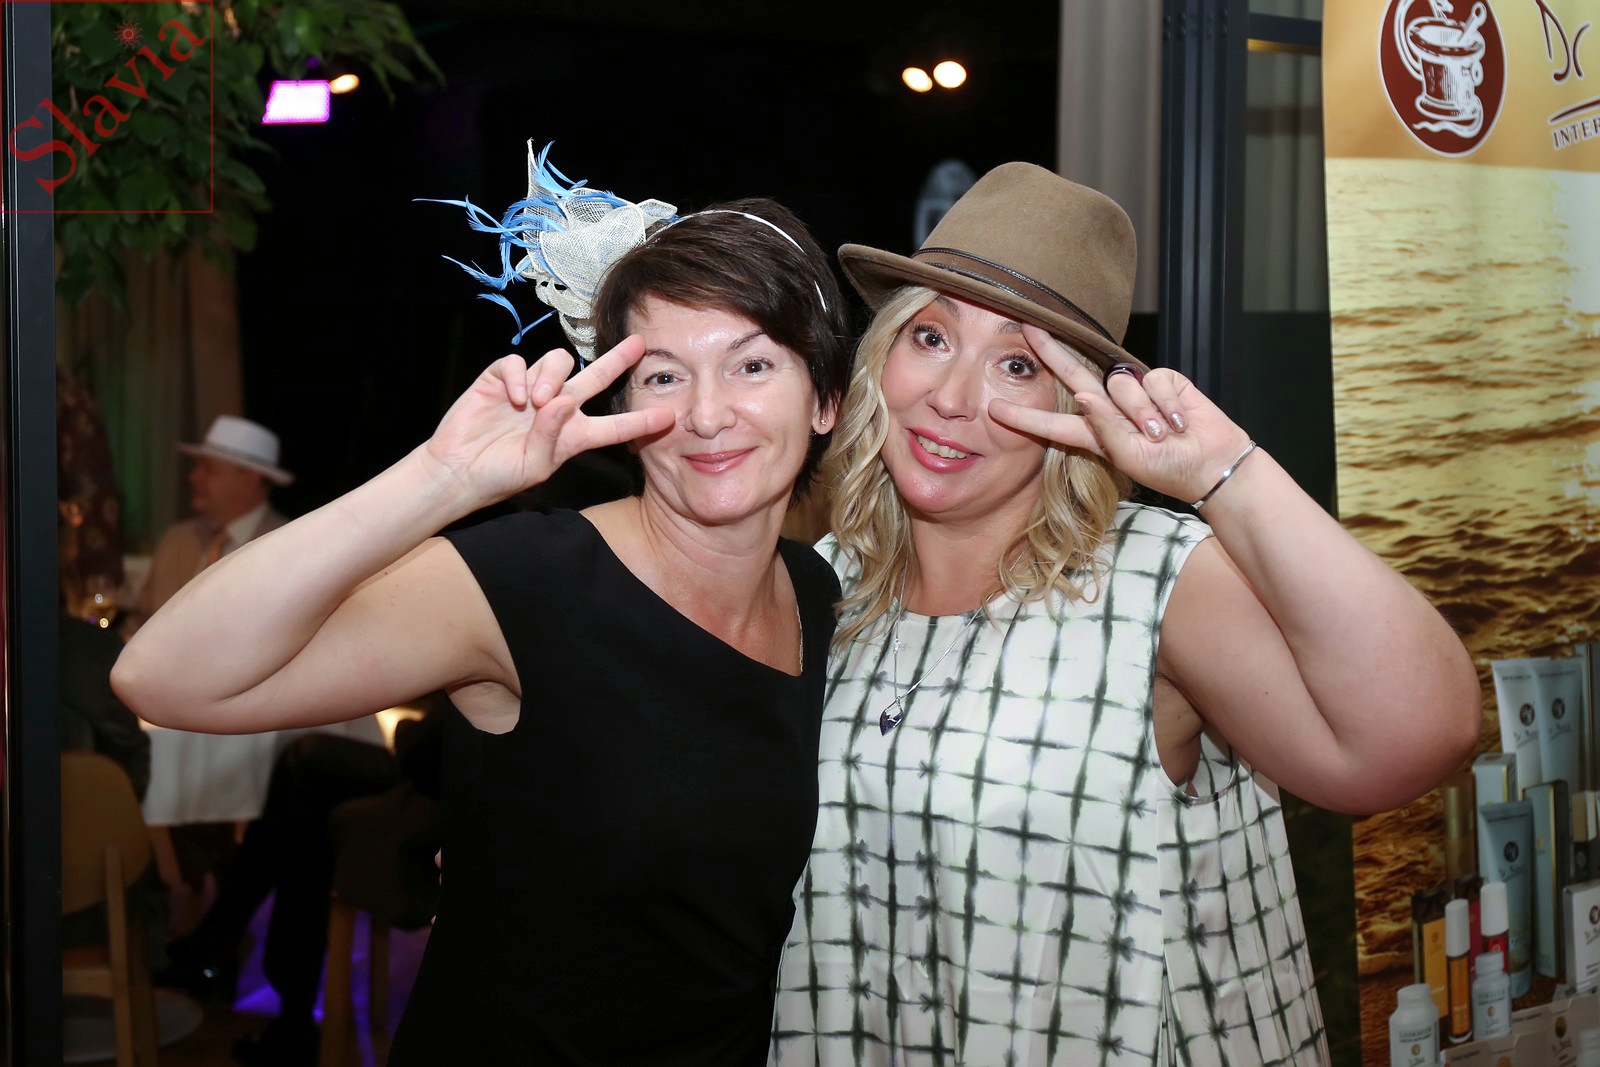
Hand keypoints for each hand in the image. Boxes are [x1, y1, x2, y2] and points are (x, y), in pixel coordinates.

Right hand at [421, 336, 672, 507]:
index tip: (670, 416)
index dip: (640, 421)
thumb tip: (563, 400)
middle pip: (594, 378)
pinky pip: (518, 362)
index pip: (614, 426)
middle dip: (617, 360)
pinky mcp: (501, 379)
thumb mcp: (533, 467)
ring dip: (551, 377)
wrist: (458, 471)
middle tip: (639, 344)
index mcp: (573, 435)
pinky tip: (513, 397)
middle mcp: (557, 408)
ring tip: (538, 401)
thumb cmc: (500, 475)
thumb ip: (551, 437)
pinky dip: (518, 376)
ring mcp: (530, 390)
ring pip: (556, 362)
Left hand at [988, 325, 1249, 503]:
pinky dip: (1164, 405)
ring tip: (1160, 435)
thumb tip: (1085, 396)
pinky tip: (1177, 421)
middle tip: (1026, 330)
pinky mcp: (1161, 380)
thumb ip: (1105, 429)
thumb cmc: (1169, 468)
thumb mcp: (1130, 458)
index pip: (1052, 423)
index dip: (1024, 415)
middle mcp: (1109, 408)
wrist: (1211, 463)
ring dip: (1142, 415)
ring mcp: (1135, 392)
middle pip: (1073, 373)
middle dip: (1051, 351)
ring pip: (1119, 386)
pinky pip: (1151, 382)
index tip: (993, 409)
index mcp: (1094, 433)